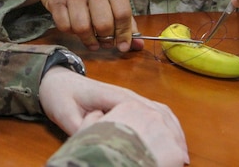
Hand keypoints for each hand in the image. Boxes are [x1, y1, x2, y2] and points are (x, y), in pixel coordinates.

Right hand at [37, 0, 139, 51]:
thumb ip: (124, 16)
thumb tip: (138, 44)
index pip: (123, 14)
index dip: (125, 34)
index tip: (123, 45)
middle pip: (104, 24)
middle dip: (106, 39)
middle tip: (105, 42)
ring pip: (83, 29)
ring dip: (88, 40)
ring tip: (91, 40)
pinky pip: (65, 27)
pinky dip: (71, 32)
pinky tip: (74, 26)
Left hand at [39, 67, 188, 165]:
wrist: (56, 81)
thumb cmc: (61, 96)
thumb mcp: (65, 114)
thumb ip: (81, 128)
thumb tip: (97, 141)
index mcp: (114, 96)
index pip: (144, 111)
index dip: (160, 130)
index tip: (172, 149)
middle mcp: (127, 94)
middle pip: (158, 111)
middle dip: (173, 133)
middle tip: (182, 157)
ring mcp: (129, 97)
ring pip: (159, 110)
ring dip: (173, 129)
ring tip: (181, 152)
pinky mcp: (128, 102)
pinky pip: (153, 110)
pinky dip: (165, 123)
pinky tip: (170, 139)